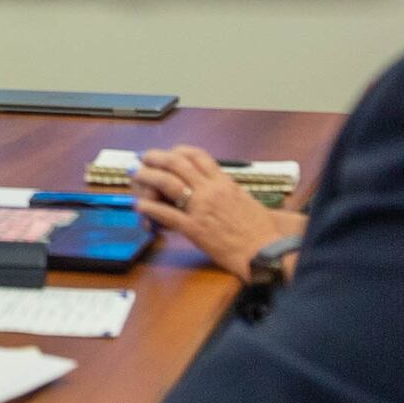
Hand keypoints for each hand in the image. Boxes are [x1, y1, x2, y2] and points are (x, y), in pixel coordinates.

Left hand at [130, 146, 284, 277]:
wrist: (267, 251)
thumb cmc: (261, 231)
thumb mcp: (245, 201)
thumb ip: (227, 192)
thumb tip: (215, 187)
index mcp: (225, 183)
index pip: (198, 156)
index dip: (178, 151)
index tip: (169, 153)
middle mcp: (211, 190)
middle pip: (177, 163)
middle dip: (156, 157)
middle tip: (144, 158)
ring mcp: (201, 209)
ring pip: (168, 183)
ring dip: (147, 176)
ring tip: (136, 175)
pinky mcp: (195, 229)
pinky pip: (166, 214)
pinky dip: (149, 207)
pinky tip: (139, 205)